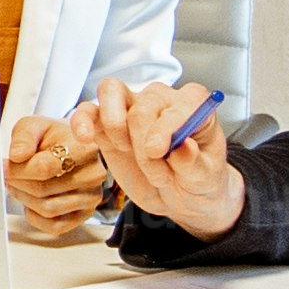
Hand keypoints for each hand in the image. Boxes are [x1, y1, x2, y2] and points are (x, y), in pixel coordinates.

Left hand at [0, 107, 111, 227]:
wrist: (70, 149)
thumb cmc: (53, 138)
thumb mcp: (35, 126)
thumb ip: (23, 137)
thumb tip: (17, 156)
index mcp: (83, 148)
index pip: (44, 168)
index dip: (17, 170)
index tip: (5, 166)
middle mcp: (93, 174)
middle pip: (43, 190)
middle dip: (18, 184)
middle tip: (8, 176)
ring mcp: (91, 197)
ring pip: (47, 209)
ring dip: (24, 199)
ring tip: (18, 185)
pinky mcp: (84, 214)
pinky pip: (54, 226)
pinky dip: (35, 217)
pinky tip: (30, 202)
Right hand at [73, 75, 243, 232]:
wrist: (180, 198)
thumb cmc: (199, 182)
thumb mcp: (206, 179)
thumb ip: (194, 163)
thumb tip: (183, 147)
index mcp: (194, 106)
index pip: (179, 104)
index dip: (165, 127)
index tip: (158, 152)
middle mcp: (162, 101)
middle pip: (144, 105)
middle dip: (144, 144)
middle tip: (157, 175)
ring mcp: (132, 111)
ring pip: (112, 91)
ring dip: (113, 121)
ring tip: (121, 147)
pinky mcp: (108, 128)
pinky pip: (89, 111)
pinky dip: (82, 120)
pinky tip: (84, 137)